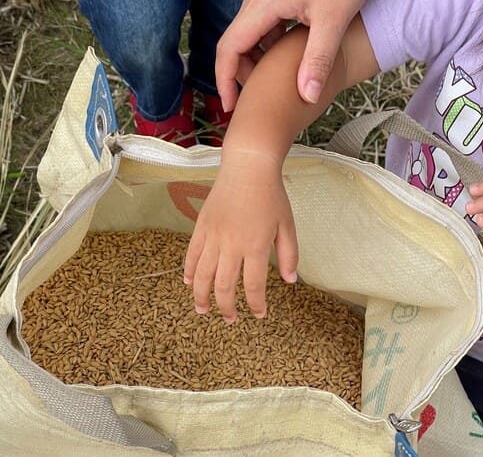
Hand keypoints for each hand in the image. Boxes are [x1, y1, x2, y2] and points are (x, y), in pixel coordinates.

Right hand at [183, 150, 297, 321]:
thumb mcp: (288, 225)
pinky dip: (188, 270)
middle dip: (227, 307)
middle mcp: (232, 244)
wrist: (248, 167)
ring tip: (203, 310)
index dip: (256, 304)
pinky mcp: (202, 226)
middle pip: (224, 285)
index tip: (259, 314)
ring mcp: (213, 235)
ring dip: (201, 296)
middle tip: (231, 320)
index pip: (253, 285)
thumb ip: (289, 255)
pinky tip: (189, 283)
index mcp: (256, 246)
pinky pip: (191, 254)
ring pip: (202, 274)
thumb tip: (289, 281)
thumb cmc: (272, 196)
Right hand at [215, 0, 370, 110]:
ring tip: (275, 84)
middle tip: (257, 100)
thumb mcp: (333, 19)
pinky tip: (290, 59)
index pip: (229, 48)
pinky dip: (269, 45)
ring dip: (257, 59)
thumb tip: (307, 98)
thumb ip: (318, 59)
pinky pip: (264, 23)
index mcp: (263, 4)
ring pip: (250, 33)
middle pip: (236, 42)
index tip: (231, 106)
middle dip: (242, 73)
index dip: (225, 80)